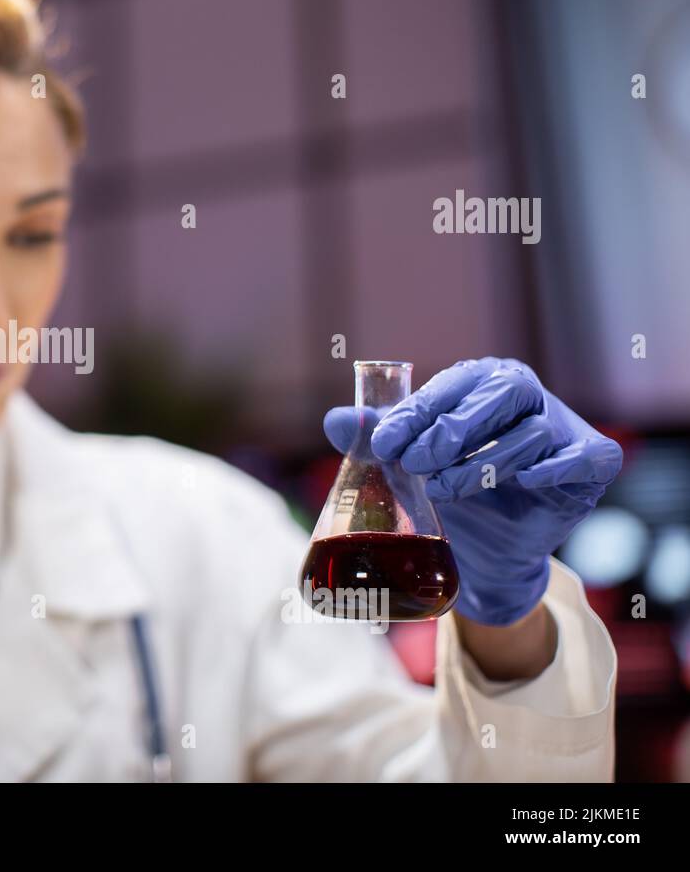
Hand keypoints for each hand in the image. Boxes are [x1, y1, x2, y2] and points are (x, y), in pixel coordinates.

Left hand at [323, 357, 622, 625]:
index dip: (416, 413)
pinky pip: (581, 457)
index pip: (450, 386)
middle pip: (498, 394)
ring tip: (443, 491)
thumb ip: (372, 436)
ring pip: (530, 433)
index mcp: (480, 380)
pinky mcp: (592, 461)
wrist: (488, 545)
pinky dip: (553, 468)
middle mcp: (525, 394)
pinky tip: (526, 483)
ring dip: (483, 463)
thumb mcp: (408, 461)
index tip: (382, 445)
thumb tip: (333, 420)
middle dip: (452, 430)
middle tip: (415, 464)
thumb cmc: (449, 485)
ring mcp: (563, 425)